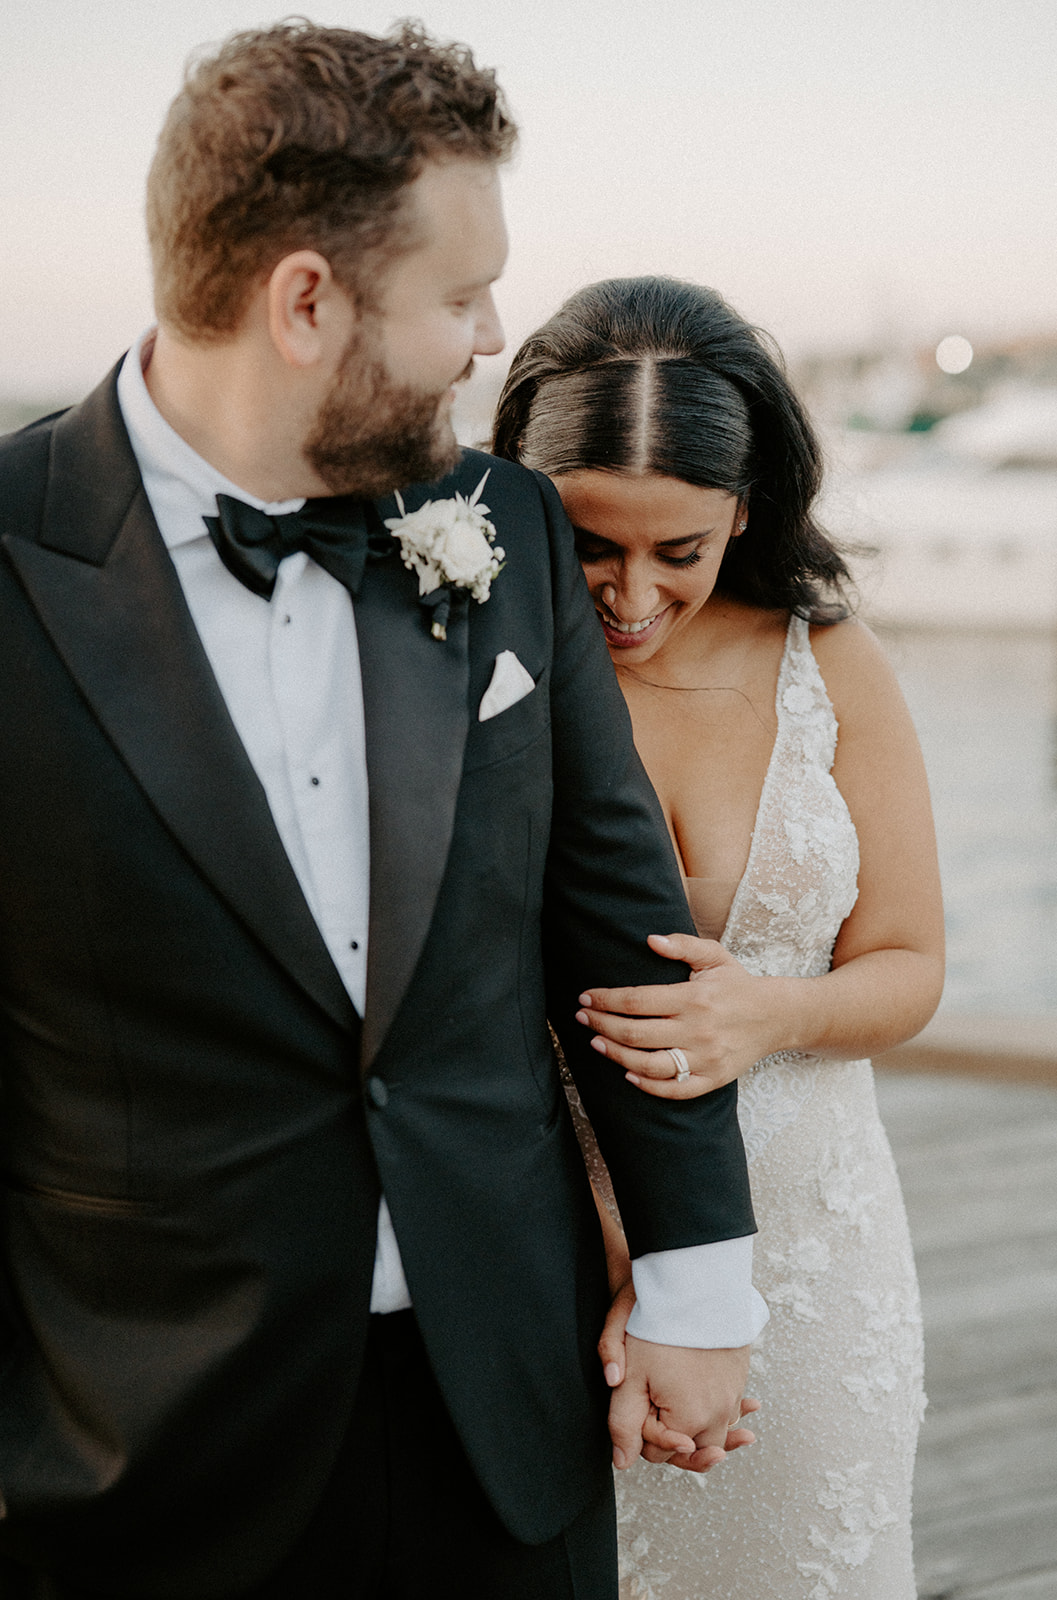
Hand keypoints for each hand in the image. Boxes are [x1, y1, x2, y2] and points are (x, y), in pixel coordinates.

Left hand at [576, 932, 788, 1097]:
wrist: (776, 1016)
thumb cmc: (738, 984)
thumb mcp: (715, 956)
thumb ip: (682, 945)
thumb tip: (650, 940)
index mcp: (694, 998)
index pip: (637, 1001)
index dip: (606, 1000)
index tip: (586, 997)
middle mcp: (698, 1030)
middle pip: (636, 1034)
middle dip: (601, 1025)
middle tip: (582, 1017)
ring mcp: (706, 1059)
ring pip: (649, 1066)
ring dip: (616, 1056)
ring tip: (596, 1043)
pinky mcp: (714, 1079)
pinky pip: (676, 1090)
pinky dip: (648, 1086)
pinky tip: (628, 1075)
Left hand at [607, 1339, 753, 1472]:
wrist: (696, 1287)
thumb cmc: (660, 1328)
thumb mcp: (632, 1376)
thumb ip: (623, 1423)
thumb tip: (621, 1462)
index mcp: (690, 1420)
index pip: (660, 1453)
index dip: (643, 1436)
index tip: (637, 1411)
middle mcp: (718, 1414)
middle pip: (694, 1449)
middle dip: (675, 1441)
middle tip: (663, 1428)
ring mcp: (732, 1396)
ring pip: (716, 1430)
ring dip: (704, 1429)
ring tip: (693, 1421)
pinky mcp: (739, 1378)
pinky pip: (730, 1408)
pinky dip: (724, 1410)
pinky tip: (722, 1406)